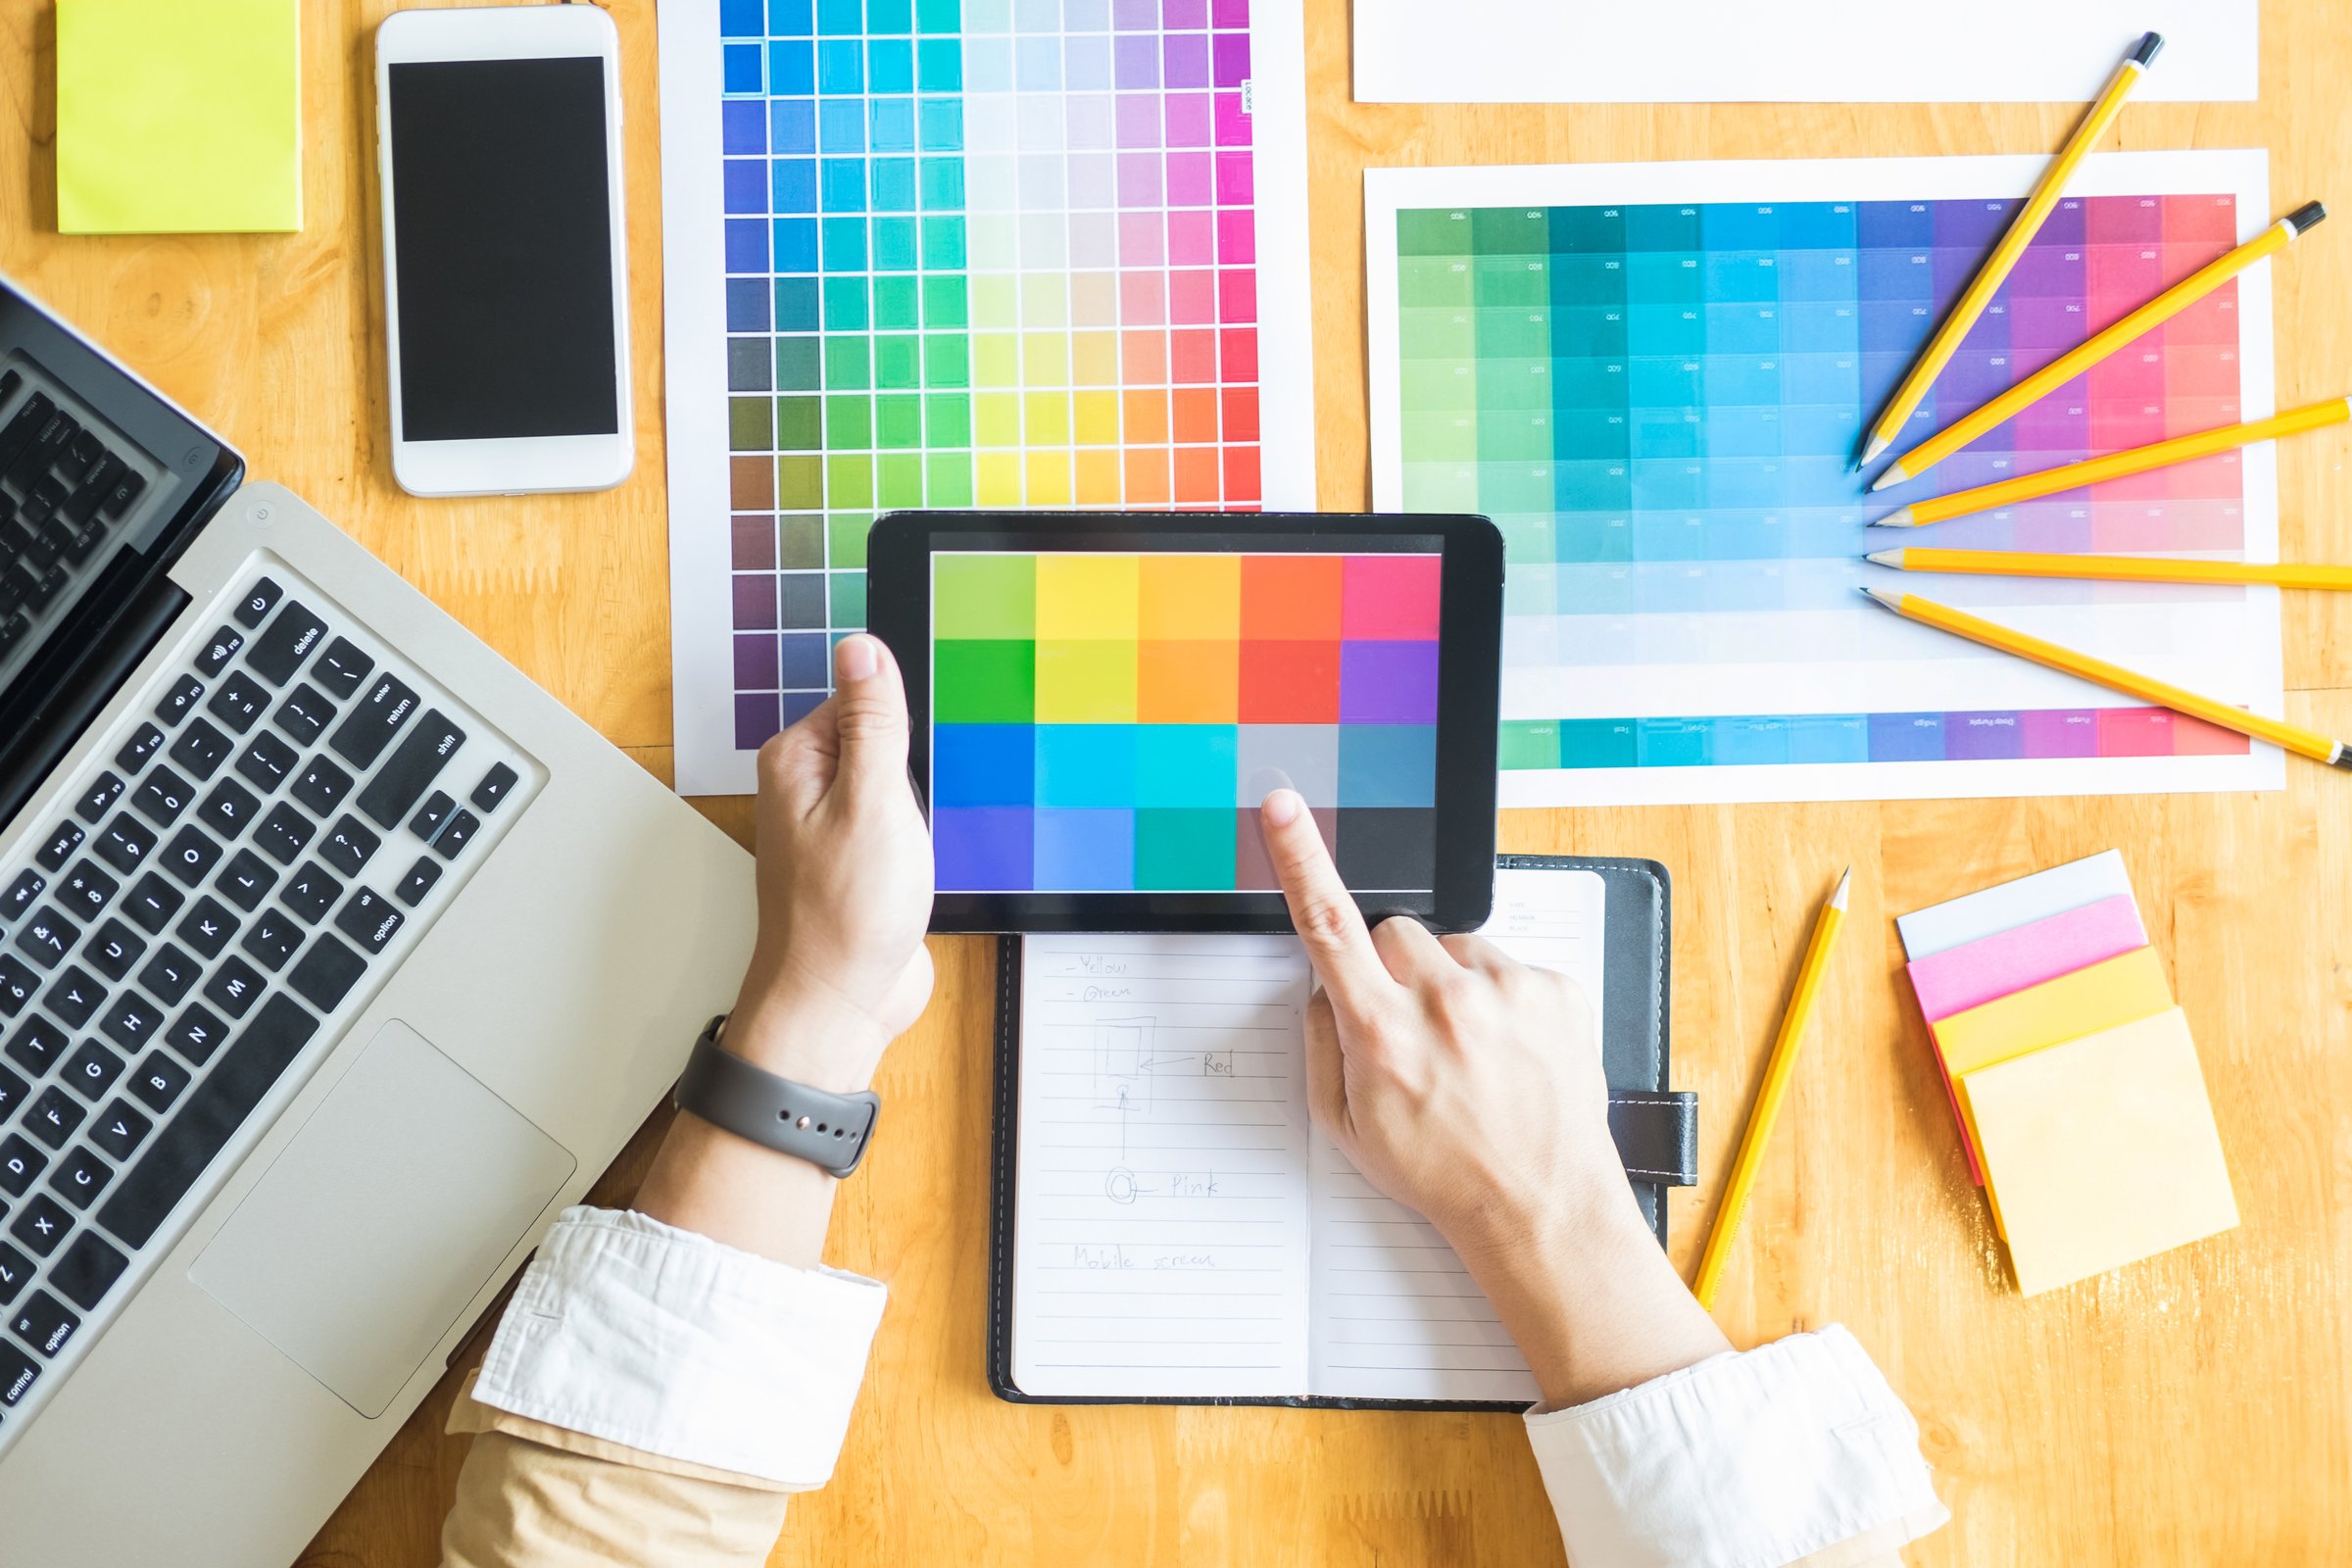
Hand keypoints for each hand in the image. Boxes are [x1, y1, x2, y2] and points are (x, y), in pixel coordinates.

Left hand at [725, 633, 934, 1090]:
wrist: (840, 1004)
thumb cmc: (845, 917)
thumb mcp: (875, 801)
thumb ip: (874, 722)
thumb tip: (863, 648)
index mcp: (798, 761)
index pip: (862, 700)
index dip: (903, 731)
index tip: (912, 772)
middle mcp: (807, 789)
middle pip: (883, 741)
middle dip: (917, 773)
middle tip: (913, 819)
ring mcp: (832, 827)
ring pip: (898, 787)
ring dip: (922, 813)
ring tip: (912, 852)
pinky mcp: (858, 861)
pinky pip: (900, 826)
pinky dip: (919, 842)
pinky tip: (917, 870)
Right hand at [1258, 789, 1728, 1407]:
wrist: (1540, 1206)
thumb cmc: (1445, 1174)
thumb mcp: (1348, 1129)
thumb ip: (1323, 1047)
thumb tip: (1325, 991)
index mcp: (1383, 1034)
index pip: (1329, 927)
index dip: (1299, 859)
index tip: (1283, 808)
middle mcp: (1444, 1004)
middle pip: (1394, 934)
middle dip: (1393, 971)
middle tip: (1412, 1031)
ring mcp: (1506, 992)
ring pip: (1452, 947)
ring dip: (1451, 985)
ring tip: (1469, 1052)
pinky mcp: (1554, 990)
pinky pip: (1506, 966)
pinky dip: (1500, 1000)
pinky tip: (1506, 1051)